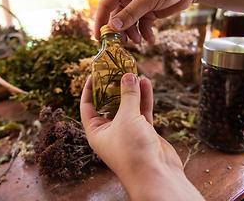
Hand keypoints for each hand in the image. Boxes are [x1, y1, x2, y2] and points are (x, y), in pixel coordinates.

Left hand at [80, 73, 203, 199]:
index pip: (88, 106)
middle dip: (114, 87)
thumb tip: (128, 76)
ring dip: (131, 90)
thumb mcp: (126, 118)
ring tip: (134, 72)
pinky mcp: (144, 132)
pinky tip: (146, 83)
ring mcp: (128, 131)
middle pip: (109, 104)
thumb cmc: (132, 150)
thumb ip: (127, 95)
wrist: (156, 174)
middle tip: (117, 70)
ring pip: (128, 106)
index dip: (89, 89)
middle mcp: (110, 131)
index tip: (94, 73)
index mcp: (96, 131)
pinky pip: (142, 111)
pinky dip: (144, 98)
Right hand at [94, 0, 195, 43]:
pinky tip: (151, 40)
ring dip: (133, 34)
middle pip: (117, 17)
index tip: (99, 37)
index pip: (106, 5)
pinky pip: (143, 26)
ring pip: (130, 24)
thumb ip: (130, 13)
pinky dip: (146, 33)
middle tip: (122, 43)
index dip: (101, 21)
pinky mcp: (150, 12)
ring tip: (139, 41)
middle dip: (120, 31)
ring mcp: (139, 5)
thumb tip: (113, 27)